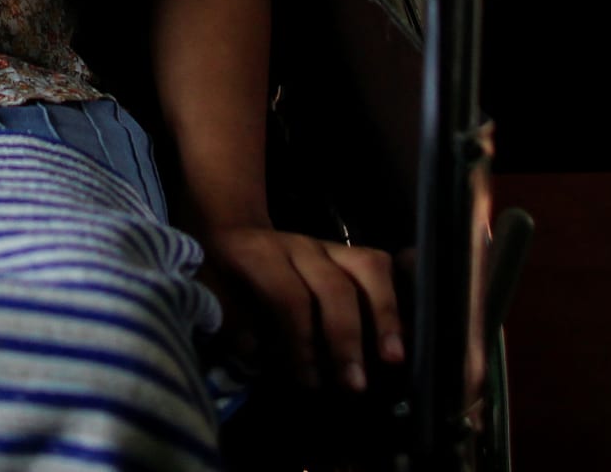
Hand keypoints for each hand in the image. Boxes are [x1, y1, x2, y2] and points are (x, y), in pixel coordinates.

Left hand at [203, 226, 405, 395]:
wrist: (230, 226)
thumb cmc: (216, 269)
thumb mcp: (204, 288)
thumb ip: (227, 318)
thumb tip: (253, 351)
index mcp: (257, 254)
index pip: (289, 297)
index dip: (301, 341)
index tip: (309, 382)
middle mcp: (297, 246)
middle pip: (334, 287)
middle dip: (346, 339)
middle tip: (354, 385)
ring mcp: (325, 245)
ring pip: (366, 268)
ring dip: (384, 315)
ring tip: (394, 357)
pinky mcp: (345, 251)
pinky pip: (378, 265)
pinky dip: (395, 297)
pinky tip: (405, 331)